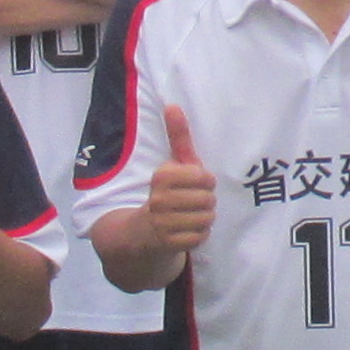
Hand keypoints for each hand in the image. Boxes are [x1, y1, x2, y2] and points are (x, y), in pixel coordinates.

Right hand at [139, 105, 215, 258]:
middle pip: (208, 199)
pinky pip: (200, 237)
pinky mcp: (168, 244)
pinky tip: (187, 230)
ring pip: (206, 219)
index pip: (204, 178)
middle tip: (192, 203)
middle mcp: (159, 200)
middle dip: (205, 202)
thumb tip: (173, 105)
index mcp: (161, 177)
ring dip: (203, 219)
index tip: (194, 184)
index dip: (205, 182)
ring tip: (190, 216)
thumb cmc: (166, 193)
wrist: (141, 232)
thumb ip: (177, 136)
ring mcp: (162, 224)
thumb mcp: (172, 165)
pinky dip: (199, 235)